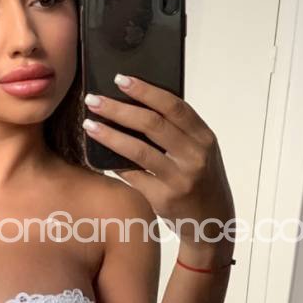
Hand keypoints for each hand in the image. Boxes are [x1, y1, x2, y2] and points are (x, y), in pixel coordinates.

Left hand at [83, 74, 235, 254]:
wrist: (213, 222)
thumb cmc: (201, 180)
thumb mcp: (200, 152)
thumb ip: (178, 131)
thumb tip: (136, 104)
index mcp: (204, 138)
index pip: (173, 106)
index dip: (145, 90)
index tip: (120, 80)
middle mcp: (195, 156)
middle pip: (152, 124)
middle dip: (118, 109)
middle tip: (94, 100)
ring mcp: (180, 179)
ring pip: (138, 150)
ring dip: (109, 135)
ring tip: (89, 124)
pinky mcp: (164, 198)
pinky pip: (132, 175)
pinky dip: (114, 163)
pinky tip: (99, 155)